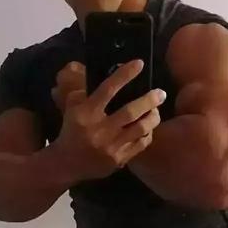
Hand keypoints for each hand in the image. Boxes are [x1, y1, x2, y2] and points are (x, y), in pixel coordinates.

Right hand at [52, 60, 165, 182]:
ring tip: (157, 110)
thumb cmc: (71, 131)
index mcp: (86, 113)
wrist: (66, 164)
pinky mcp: (119, 159)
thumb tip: (100, 75)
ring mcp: (111, 146)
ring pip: (140, 128)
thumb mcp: (71, 109)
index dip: (124, 75)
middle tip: (161, 93)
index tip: (139, 63)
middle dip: (149, 100)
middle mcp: (100, 129)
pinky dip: (148, 134)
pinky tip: (150, 127)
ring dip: (153, 117)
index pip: (108, 89)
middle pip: (131, 111)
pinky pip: (141, 144)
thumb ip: (84, 93)